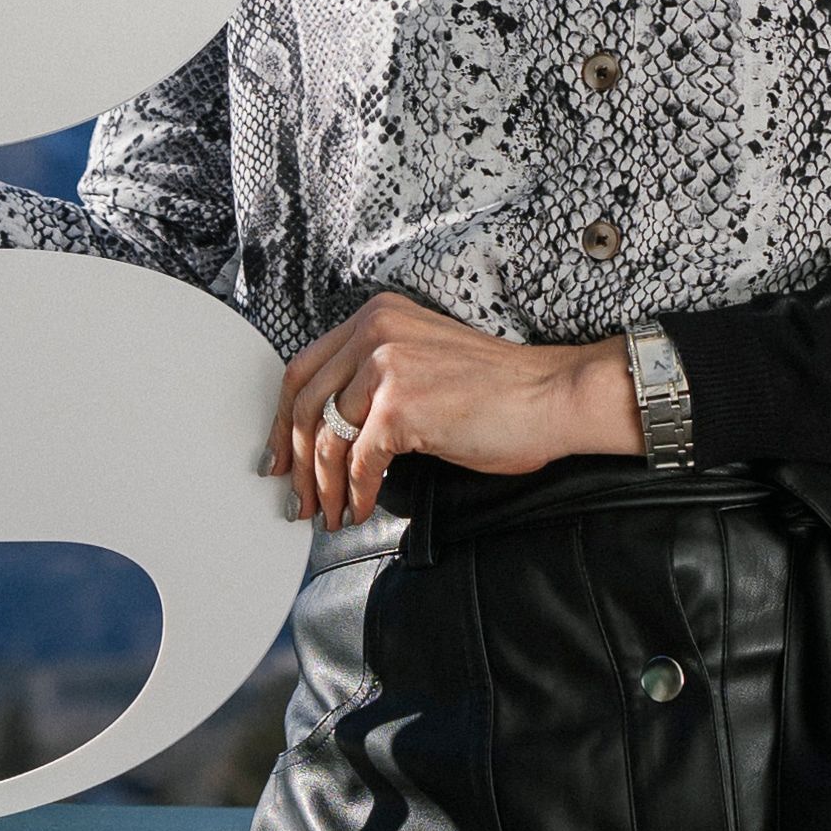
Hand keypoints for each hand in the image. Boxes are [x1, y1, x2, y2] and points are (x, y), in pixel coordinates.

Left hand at [266, 292, 640, 523]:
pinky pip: (358, 462)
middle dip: (296, 462)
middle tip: (298, 500)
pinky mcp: (400, 405)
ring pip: (325, 438)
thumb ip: (375, 379)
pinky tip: (362, 508)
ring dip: (323, 487)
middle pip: (303, 404)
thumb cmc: (499, 389)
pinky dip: (355, 493)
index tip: (279, 455)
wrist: (550, 396)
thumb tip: (331, 433)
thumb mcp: (422, 362)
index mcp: (377, 316)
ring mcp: (385, 365)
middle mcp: (374, 331)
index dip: (283, 421)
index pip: (303, 369)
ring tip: (330, 514)